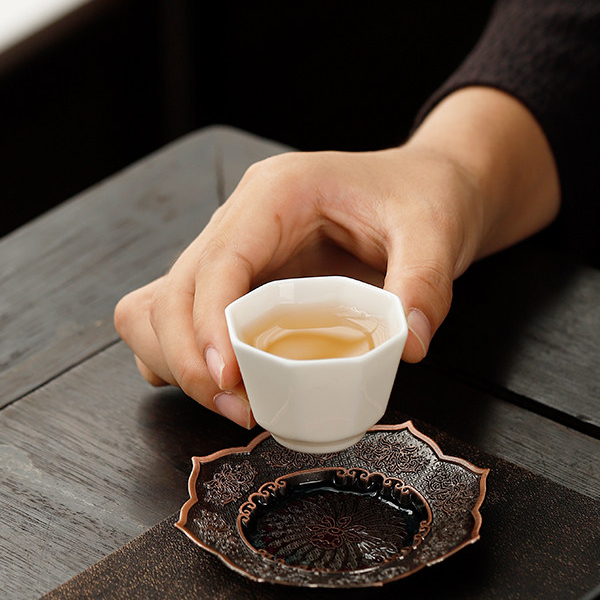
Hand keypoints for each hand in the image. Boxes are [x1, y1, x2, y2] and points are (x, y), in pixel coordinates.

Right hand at [114, 87, 559, 425]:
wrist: (429, 188)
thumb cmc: (424, 197)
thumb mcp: (436, 230)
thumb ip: (425, 282)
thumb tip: (408, 344)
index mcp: (277, 194)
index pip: (218, 262)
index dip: (209, 325)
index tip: (229, 380)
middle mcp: (241, 219)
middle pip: (174, 291)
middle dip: (191, 359)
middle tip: (241, 411)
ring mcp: (234, 249)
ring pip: (163, 307)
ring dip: (180, 362)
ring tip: (235, 406)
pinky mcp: (240, 281)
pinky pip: (184, 319)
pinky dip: (188, 358)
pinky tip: (226, 388)